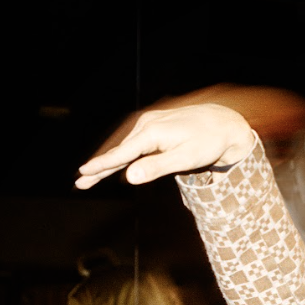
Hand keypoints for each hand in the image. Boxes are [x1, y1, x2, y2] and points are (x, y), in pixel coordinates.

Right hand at [75, 104, 254, 188]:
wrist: (224, 123)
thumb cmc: (208, 143)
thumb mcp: (185, 159)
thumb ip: (156, 167)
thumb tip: (129, 177)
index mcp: (152, 132)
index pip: (122, 153)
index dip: (101, 165)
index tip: (83, 174)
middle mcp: (146, 124)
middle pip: (118, 150)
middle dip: (99, 167)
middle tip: (80, 182)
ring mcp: (149, 122)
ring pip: (124, 146)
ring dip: (108, 161)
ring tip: (90, 176)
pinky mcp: (154, 124)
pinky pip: (132, 141)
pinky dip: (121, 153)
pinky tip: (115, 162)